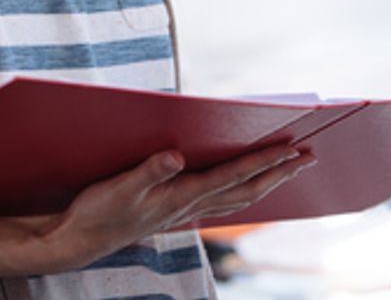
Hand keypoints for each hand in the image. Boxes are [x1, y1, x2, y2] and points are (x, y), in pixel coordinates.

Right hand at [34, 144, 316, 270]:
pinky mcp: (176, 211)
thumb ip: (148, 170)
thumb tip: (178, 156)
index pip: (233, 175)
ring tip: (290, 170)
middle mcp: (191, 205)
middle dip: (279, 173)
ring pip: (239, 198)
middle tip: (310, 157)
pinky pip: (223, 202)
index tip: (292, 149)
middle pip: (247, 190)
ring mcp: (185, 211)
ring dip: (267, 182)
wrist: (80, 240)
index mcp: (182, 195)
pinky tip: (247, 186)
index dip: (263, 162)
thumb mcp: (118, 186)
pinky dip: (244, 191)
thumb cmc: (97, 211)